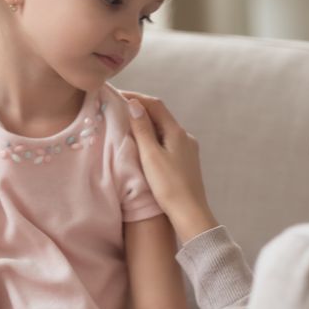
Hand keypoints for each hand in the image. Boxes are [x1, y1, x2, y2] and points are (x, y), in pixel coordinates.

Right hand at [123, 92, 217, 242]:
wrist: (190, 213)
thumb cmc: (169, 185)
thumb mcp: (151, 155)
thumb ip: (143, 129)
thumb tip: (135, 104)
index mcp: (177, 132)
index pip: (156, 105)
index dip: (137, 97)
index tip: (118, 95)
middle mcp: (185, 137)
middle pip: (161, 116)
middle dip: (141, 110)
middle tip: (119, 109)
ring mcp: (187, 149)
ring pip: (164, 130)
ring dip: (147, 125)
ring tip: (128, 126)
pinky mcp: (186, 161)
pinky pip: (167, 142)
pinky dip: (154, 138)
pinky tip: (144, 147)